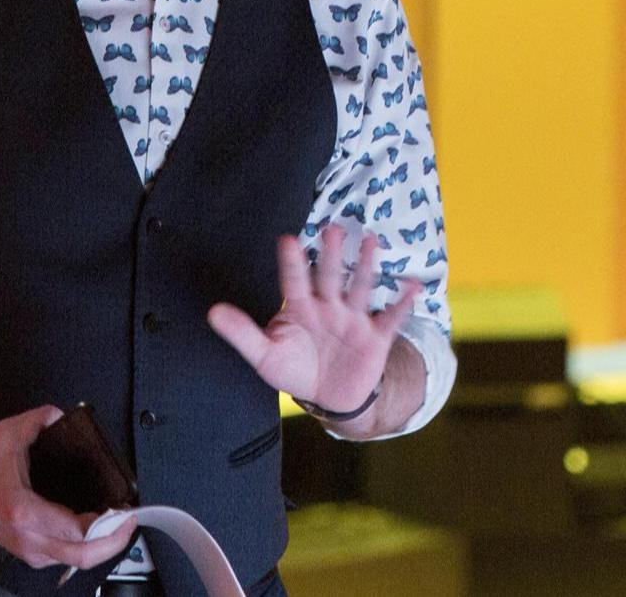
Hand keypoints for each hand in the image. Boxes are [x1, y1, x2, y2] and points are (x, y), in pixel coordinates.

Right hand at [0, 405, 135, 571]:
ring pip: (75, 561)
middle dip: (114, 542)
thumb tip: (62, 415)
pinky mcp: (29, 553)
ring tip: (118, 524)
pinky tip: (97, 531)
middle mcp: (27, 537)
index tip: (123, 509)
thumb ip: (40, 420)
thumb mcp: (9, 434)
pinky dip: (86, 547)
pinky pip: (65, 558)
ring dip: (102, 546)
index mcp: (23, 511)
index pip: (74, 531)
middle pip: (81, 556)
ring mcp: (28, 549)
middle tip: (130, 521)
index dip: (106, 525)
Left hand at [207, 224, 421, 413]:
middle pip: (329, 277)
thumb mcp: (264, 355)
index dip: (291, 262)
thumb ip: (241, 332)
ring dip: (365, 266)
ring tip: (370, 241)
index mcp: (300, 308)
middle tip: (331, 229)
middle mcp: (328, 307)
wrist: (330, 396)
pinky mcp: (375, 337)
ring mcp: (353, 319)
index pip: (294, 281)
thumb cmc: (295, 368)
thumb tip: (211, 311)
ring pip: (359, 288)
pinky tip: (413, 284)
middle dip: (331, 255)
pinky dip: (402, 303)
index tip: (287, 240)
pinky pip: (391, 318)